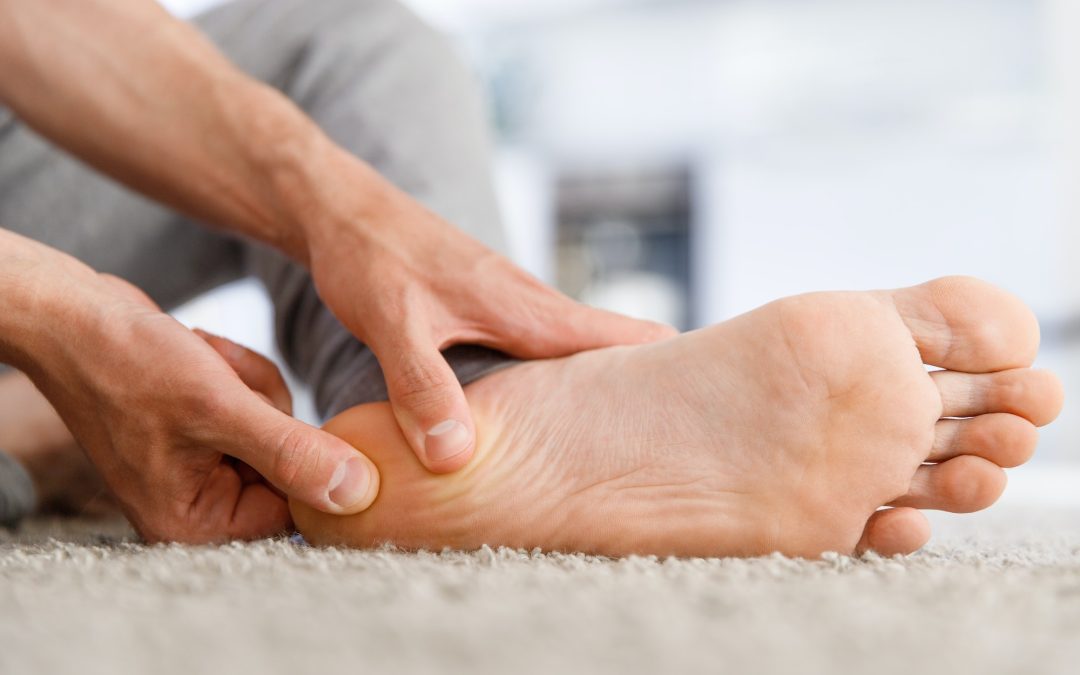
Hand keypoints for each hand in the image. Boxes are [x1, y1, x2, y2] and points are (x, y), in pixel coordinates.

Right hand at [4, 248, 377, 542]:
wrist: (75, 315)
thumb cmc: (130, 364)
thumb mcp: (219, 408)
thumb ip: (293, 454)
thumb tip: (359, 494)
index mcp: (195, 524)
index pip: (294, 510)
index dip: (307, 459)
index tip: (283, 413)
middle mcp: (200, 505)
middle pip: (291, 464)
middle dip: (265, 409)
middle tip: (219, 383)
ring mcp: (205, 466)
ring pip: (280, 425)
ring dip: (252, 384)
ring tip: (204, 367)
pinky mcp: (209, 429)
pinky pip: (260, 403)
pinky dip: (240, 372)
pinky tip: (202, 356)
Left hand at [304, 159, 676, 472]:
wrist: (341, 208)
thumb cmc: (369, 257)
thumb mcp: (392, 324)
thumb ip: (422, 388)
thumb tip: (457, 457)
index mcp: (524, 307)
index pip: (618, 339)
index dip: (665, 368)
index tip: (710, 406)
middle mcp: (530, 303)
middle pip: (612, 344)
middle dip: (646, 385)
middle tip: (681, 436)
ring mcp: (512, 302)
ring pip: (577, 346)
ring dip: (605, 380)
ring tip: (629, 433)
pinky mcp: (489, 306)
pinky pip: (545, 344)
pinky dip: (564, 372)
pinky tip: (554, 403)